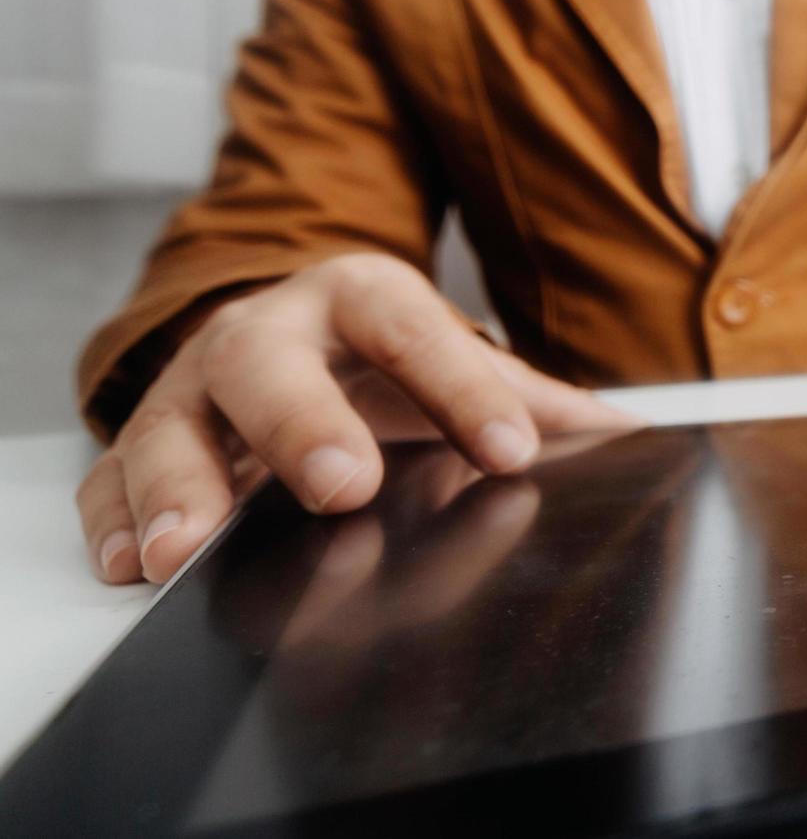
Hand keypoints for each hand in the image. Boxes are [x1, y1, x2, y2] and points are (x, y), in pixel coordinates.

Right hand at [72, 253, 633, 583]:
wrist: (280, 335)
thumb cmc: (379, 361)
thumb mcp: (449, 363)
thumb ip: (531, 401)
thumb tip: (638, 434)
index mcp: (358, 300)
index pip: (415, 331)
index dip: (464, 387)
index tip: (511, 448)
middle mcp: (266, 333)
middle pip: (271, 365)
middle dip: (305, 422)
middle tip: (343, 485)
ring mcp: (193, 388)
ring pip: (171, 425)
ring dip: (182, 487)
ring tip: (192, 547)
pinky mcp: (143, 440)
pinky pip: (111, 477)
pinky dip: (116, 521)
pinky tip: (134, 563)